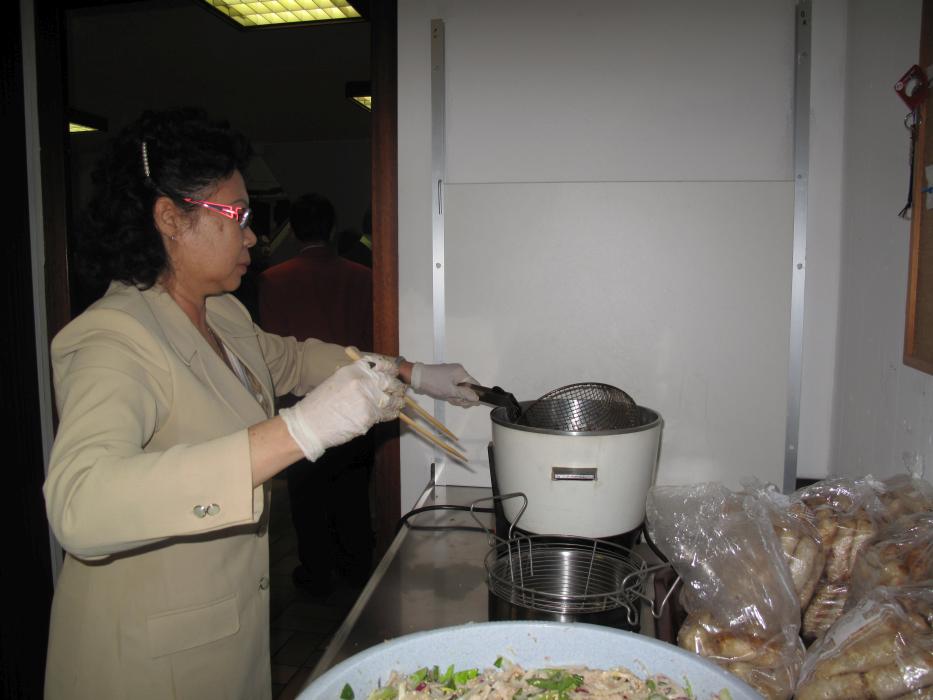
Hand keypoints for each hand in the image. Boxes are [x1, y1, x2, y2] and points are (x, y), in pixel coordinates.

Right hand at [280, 356, 404, 460]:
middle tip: (400, 390)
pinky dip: (389, 415)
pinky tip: (390, 414)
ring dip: (397, 402)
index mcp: (355, 370)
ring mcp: (367, 400)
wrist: (309, 424)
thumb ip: (358, 376)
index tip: (395, 373)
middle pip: (390, 382)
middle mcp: (363, 382)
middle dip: (397, 387)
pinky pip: (385, 415)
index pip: (381, 365)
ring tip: (399, 403)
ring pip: (392, 400)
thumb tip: (376, 378)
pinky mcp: (369, 417)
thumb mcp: (338, 380)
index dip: (391, 370)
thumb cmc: (320, 404)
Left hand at [410, 362, 479, 406]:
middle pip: (467, 388)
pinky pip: (452, 387)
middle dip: (461, 397)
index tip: (472, 404)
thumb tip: (477, 398)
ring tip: (447, 398)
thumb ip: (465, 395)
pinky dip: (450, 393)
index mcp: (461, 372)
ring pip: (459, 389)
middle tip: (454, 400)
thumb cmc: (434, 383)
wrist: (416, 377)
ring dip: (455, 396)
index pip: (475, 384)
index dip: (474, 395)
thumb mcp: (451, 391)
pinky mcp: (445, 378)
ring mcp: (451, 374)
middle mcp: (458, 371)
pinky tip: (445, 396)